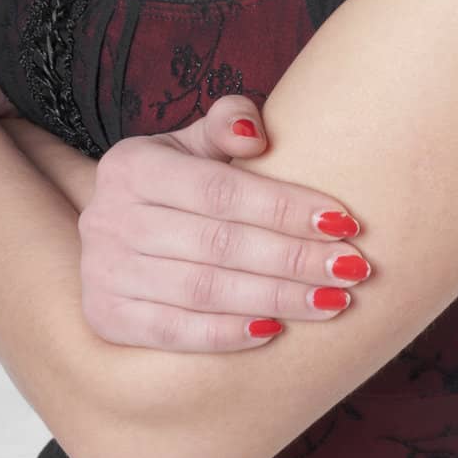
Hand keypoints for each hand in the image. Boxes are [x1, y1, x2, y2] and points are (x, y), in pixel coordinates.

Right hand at [78, 94, 369, 352]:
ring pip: (203, 291)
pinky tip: (275, 331)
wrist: (110, 234)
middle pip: (218, 244)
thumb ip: (226, 123)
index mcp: (133, 165)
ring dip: (275, 298)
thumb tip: (256, 133)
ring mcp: (105, 271)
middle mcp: (111, 217)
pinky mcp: (106, 318)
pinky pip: (174, 333)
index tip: (343, 221)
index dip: (284, 207)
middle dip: (294, 258)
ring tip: (332, 301)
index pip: (220, 190)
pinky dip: (227, 334)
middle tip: (352, 267)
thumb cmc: (172, 185)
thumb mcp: (190, 143)